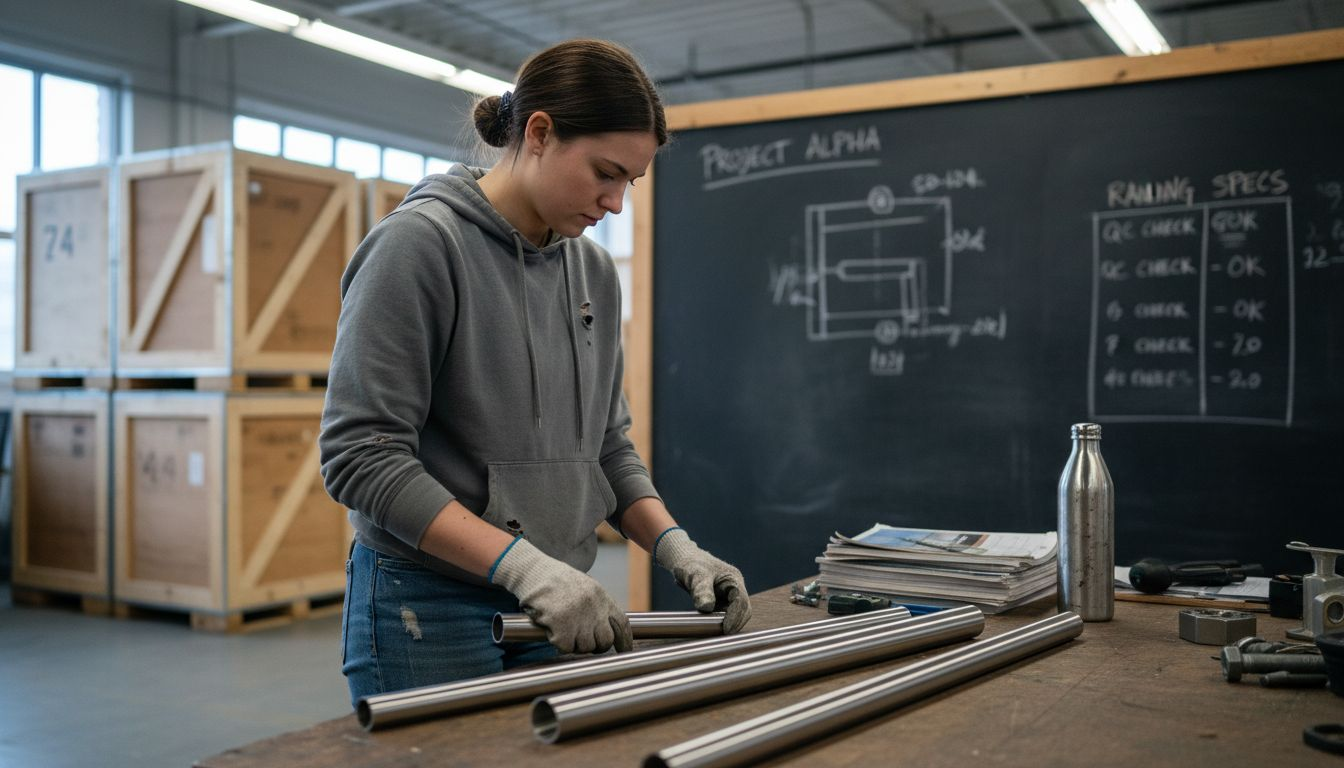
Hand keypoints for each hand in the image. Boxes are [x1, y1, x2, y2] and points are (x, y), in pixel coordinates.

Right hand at [490, 538, 631, 653]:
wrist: (534, 571)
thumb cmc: (556, 580)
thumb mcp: (585, 587)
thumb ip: (597, 606)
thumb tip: (606, 629)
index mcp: (601, 596)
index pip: (621, 623)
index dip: (624, 640)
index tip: (624, 650)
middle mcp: (593, 607)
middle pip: (605, 640)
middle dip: (596, 646)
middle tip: (583, 642)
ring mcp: (578, 616)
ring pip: (585, 647)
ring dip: (574, 644)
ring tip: (564, 630)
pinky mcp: (561, 624)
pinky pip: (566, 646)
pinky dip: (558, 642)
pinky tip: (553, 629)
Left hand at [654, 528, 751, 633]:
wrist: (684, 561)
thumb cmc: (691, 565)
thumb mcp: (695, 575)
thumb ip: (701, 590)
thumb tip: (707, 607)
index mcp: (733, 579)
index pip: (741, 601)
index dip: (736, 616)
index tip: (726, 629)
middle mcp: (735, 588)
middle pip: (743, 609)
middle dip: (735, 623)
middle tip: (723, 635)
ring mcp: (729, 596)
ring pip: (736, 613)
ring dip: (730, 623)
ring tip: (717, 633)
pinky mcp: (722, 602)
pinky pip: (726, 614)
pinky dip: (722, 622)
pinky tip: (713, 628)